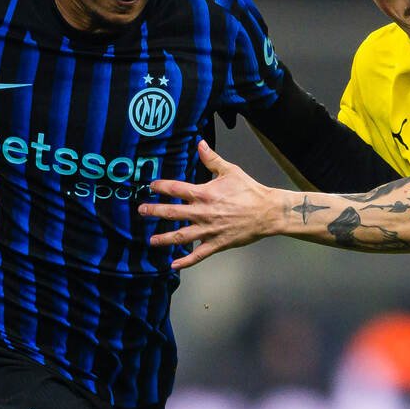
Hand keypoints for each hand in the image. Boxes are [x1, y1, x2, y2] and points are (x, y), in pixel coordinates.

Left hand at [141, 140, 278, 269]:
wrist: (268, 212)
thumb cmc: (250, 191)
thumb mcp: (230, 171)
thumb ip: (212, 159)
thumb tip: (199, 143)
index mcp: (204, 193)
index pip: (176, 189)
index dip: (160, 187)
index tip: (151, 186)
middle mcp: (202, 213)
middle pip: (172, 213)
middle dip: (154, 211)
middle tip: (142, 211)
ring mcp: (208, 230)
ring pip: (180, 236)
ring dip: (164, 239)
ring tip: (151, 240)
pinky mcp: (217, 244)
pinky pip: (198, 255)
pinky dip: (185, 261)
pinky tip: (173, 264)